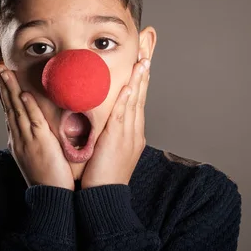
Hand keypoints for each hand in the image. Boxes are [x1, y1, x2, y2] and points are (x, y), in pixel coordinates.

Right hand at [0, 65, 74, 190]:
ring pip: (16, 108)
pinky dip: (28, 108)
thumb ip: (35, 134)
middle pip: (6, 101)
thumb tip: (37, 121)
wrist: (50, 197)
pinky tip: (24, 94)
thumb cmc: (48, 175)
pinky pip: (33, 122)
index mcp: (17, 135)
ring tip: (2, 69)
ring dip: (9, 88)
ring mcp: (26, 139)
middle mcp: (18, 134)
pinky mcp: (39, 144)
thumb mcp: (37, 151)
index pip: (7, 105)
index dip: (1, 86)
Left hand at [80, 58, 150, 188]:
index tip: (142, 63)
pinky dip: (127, 100)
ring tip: (142, 62)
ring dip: (139, 81)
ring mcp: (128, 135)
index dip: (140, 81)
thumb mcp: (110, 149)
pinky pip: (123, 116)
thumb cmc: (104, 176)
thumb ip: (111, 132)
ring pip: (135, 103)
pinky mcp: (118, 140)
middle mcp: (134, 131)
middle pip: (140, 97)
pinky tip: (130, 87)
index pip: (137, 101)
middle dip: (144, 75)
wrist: (105, 196)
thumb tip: (106, 120)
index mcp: (132, 133)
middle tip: (147, 54)